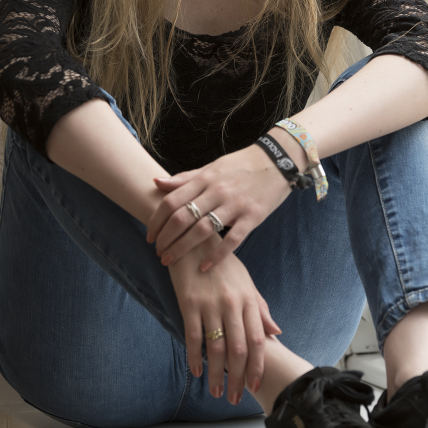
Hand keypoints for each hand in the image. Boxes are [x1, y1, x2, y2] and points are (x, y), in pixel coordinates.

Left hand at [146, 144, 292, 271]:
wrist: (277, 160)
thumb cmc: (241, 165)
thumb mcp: (212, 167)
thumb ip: (185, 178)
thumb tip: (156, 182)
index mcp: (204, 179)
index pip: (171, 201)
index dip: (156, 221)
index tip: (150, 237)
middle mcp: (216, 191)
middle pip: (182, 218)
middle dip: (166, 239)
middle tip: (158, 254)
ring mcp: (234, 204)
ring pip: (202, 230)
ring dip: (183, 249)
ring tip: (171, 261)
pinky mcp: (252, 216)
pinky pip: (232, 240)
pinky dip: (216, 255)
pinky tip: (204, 267)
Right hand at [168, 245, 281, 403]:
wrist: (194, 239)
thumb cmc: (222, 263)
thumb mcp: (246, 282)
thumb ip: (261, 308)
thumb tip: (276, 332)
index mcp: (248, 300)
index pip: (257, 340)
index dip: (257, 366)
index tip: (256, 385)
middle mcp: (232, 304)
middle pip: (239, 349)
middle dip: (239, 378)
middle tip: (235, 399)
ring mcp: (210, 304)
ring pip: (216, 348)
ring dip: (217, 374)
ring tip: (216, 392)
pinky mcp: (189, 303)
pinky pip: (193, 336)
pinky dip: (194, 357)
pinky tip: (195, 372)